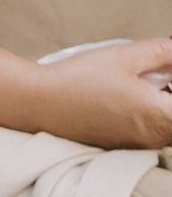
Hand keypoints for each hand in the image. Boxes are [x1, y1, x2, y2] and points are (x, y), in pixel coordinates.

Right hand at [0, 35, 171, 148]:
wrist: (37, 102)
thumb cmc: (77, 80)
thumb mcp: (124, 56)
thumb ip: (163, 51)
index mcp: (161, 115)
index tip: (169, 69)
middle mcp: (155, 136)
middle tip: (160, 72)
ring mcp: (140, 144)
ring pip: (169, 126)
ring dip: (166, 104)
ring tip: (148, 81)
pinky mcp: (125, 145)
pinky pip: (154, 132)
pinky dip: (154, 114)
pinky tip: (135, 94)